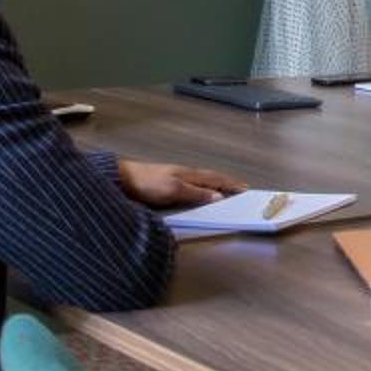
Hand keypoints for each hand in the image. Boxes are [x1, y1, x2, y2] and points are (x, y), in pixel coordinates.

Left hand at [118, 159, 246, 208]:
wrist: (123, 180)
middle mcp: (186, 175)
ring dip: (217, 185)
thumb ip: (196, 193)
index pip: (217, 179)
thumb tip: (219, 196)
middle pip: (212, 179)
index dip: (232, 184)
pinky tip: (202, 194)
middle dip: (228, 183)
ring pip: (203, 182)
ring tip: (227, 191)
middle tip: (242, 189)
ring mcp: (177, 178)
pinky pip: (193, 186)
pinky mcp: (168, 185)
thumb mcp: (174, 190)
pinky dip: (204, 189)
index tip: (246, 189)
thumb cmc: (148, 183)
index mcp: (190, 174)